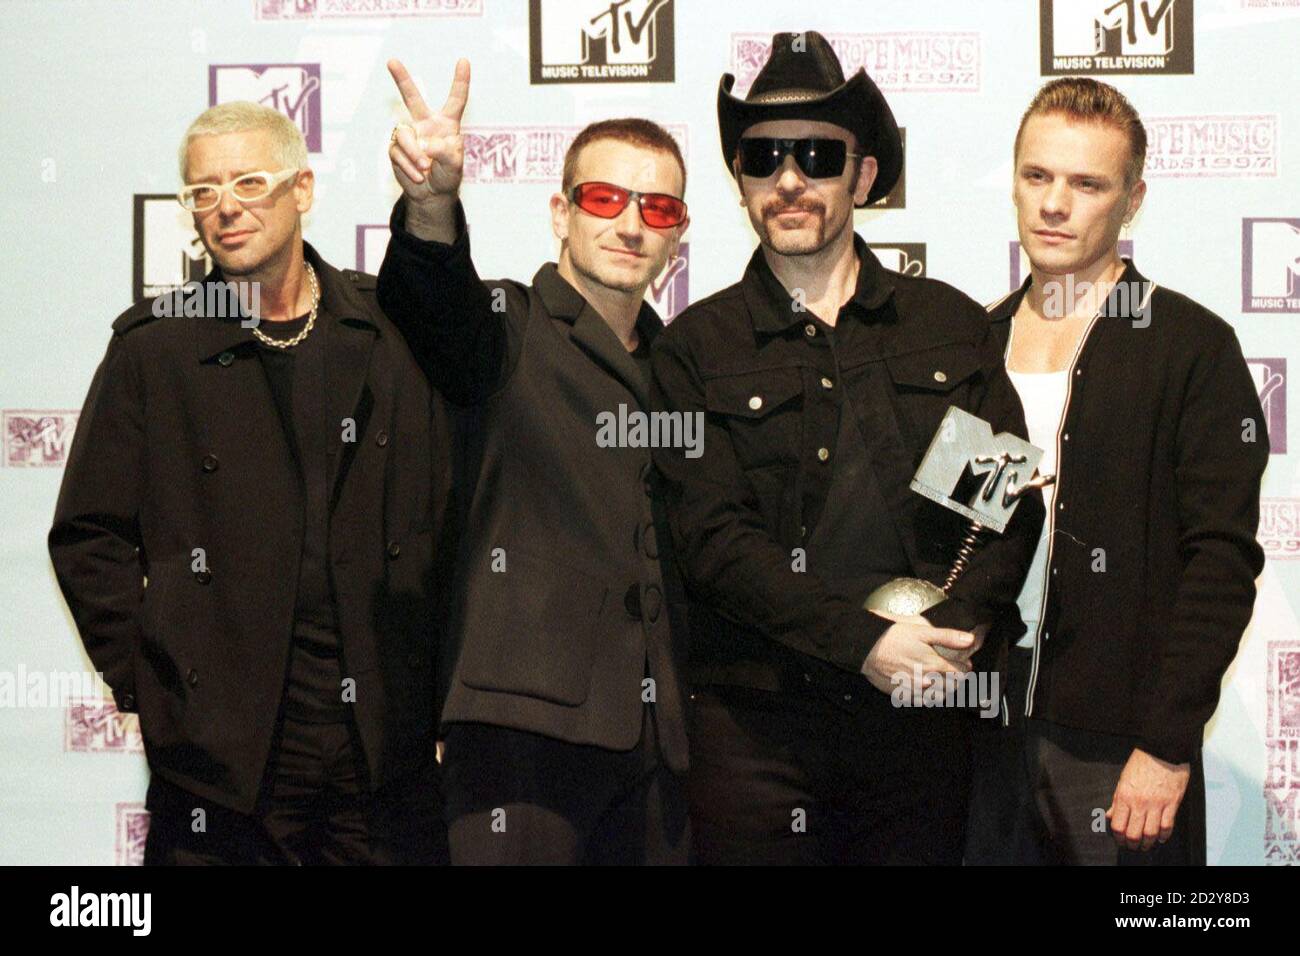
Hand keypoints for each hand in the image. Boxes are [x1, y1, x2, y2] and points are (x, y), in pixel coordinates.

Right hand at [387, 57, 469, 202]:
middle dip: (402, 79)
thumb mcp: (455, 165)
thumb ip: (446, 152)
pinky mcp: (396, 149)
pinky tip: (418, 176)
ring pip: (404, 136)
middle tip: (391, 61)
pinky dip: (409, 167)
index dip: (460, 81)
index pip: (455, 100)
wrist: (431, 195)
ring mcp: (410, 136)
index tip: (464, 61)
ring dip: (414, 154)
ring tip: (425, 168)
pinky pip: (398, 153)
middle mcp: (426, 124)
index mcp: (446, 124)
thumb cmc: (447, 176)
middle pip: (412, 98)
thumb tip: (425, 143)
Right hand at [860, 611, 974, 694]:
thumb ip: (947, 636)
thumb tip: (969, 640)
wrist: (867, 650)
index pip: (961, 672)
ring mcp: (915, 690)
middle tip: (955, 670)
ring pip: (940, 696)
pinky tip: (927, 687)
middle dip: (957, 678)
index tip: (964, 661)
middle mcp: (928, 681)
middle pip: (953, 686)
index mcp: (934, 664)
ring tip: (943, 679)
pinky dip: (930, 696)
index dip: (965, 666)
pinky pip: (924, 702)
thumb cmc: (892, 637)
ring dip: (946, 688)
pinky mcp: (904, 695)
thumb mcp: (920, 630)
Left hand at [1106, 747, 1190, 850]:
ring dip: (1148, 843)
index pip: (1118, 825)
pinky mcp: (1172, 803)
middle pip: (1133, 833)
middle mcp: (1139, 803)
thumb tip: (1110, 815)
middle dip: (1132, 844)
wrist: (1163, 749)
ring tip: (1146, 845)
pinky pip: (1168, 825)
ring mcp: (1156, 804)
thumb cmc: (1142, 762)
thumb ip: (1117, 800)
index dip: (1118, 837)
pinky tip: (1162, 837)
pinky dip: (1164, 835)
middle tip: (1133, 846)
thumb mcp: (1123, 779)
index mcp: (1124, 796)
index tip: (1120, 840)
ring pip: (1150, 833)